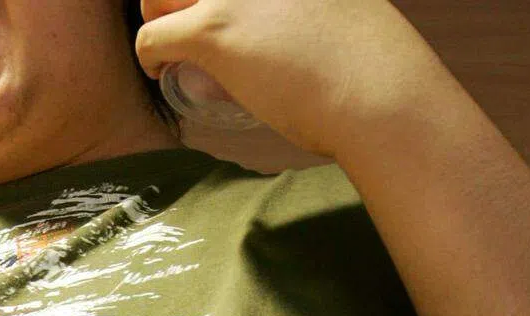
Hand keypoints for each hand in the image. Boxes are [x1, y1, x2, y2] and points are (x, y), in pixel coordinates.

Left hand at [135, 0, 444, 159]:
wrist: (379, 93)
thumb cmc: (374, 68)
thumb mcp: (346, 11)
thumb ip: (321, 8)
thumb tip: (313, 29)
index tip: (221, 18)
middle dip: (178, 1)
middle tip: (188, 34)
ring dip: (159, 22)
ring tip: (172, 53)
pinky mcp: (213, 30)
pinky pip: (152, 36)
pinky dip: (149, 55)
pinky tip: (158, 71)